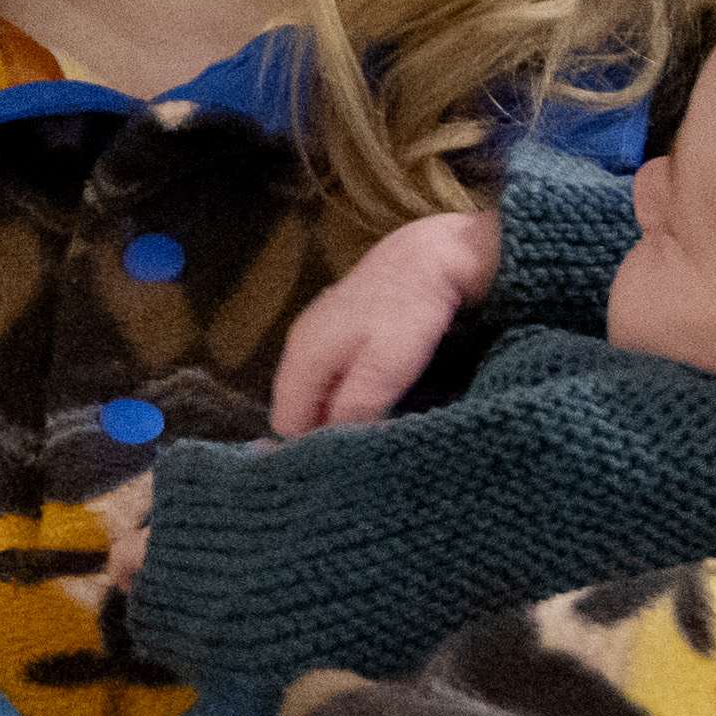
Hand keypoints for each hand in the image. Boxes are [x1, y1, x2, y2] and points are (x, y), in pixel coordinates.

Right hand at [265, 212, 505, 437]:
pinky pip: (326, 373)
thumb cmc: (410, 313)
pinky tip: (373, 391)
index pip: (287, 422)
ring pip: (312, 390)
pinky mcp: (334, 327)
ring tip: (373, 423)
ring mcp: (314, 332)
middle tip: (365, 446)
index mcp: (303, 356)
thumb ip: (355, 407)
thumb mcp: (387, 366)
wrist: (429, 254)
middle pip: (296, 407)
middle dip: (323, 430)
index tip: (348, 460)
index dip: (312, 446)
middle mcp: (298, 345)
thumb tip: (331, 446)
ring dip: (335, 411)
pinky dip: (343, 389)